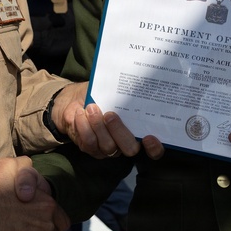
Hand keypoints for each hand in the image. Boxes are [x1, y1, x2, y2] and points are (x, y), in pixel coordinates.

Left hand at [50, 83, 164, 159]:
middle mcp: (126, 143)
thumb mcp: (114, 90)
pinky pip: (89, 142)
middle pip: (130, 149)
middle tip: (110, 115)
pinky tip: (81, 113)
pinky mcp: (91, 149)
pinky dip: (84, 126)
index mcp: (138, 130)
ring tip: (92, 108)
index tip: (149, 137)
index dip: (155, 148)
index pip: (154, 149)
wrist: (75, 101)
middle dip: (120, 132)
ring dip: (98, 125)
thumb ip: (124, 91)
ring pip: (108, 146)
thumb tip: (133, 81)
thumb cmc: (100, 95)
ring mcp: (108, 149)